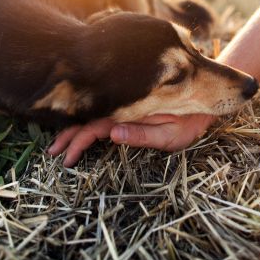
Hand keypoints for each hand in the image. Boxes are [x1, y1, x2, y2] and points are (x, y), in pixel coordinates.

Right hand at [46, 114, 215, 166]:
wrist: (206, 100)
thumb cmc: (190, 121)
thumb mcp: (170, 133)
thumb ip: (141, 134)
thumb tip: (112, 134)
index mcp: (129, 113)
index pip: (95, 127)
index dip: (78, 142)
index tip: (66, 158)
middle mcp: (124, 107)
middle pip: (88, 120)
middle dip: (68, 136)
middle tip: (53, 153)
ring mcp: (126, 107)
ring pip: (93, 116)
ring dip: (74, 129)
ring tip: (58, 144)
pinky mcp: (131, 109)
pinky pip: (104, 114)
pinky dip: (87, 122)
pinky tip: (76, 128)